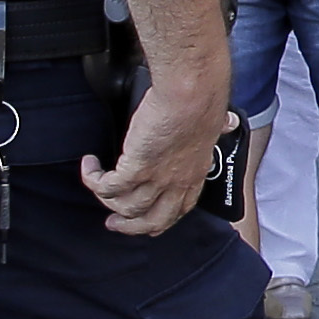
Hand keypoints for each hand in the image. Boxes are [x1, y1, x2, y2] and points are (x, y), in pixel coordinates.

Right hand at [82, 81, 218, 236]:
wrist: (191, 93)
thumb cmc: (201, 101)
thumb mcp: (215, 122)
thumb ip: (217, 127)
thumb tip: (228, 121)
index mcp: (195, 174)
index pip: (178, 209)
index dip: (161, 220)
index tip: (146, 221)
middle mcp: (177, 183)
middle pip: (152, 221)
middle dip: (130, 226)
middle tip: (113, 223)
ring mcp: (157, 179)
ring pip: (127, 208)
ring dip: (107, 201)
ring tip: (96, 185)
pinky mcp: (136, 168)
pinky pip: (108, 187)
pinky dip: (93, 180)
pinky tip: (90, 166)